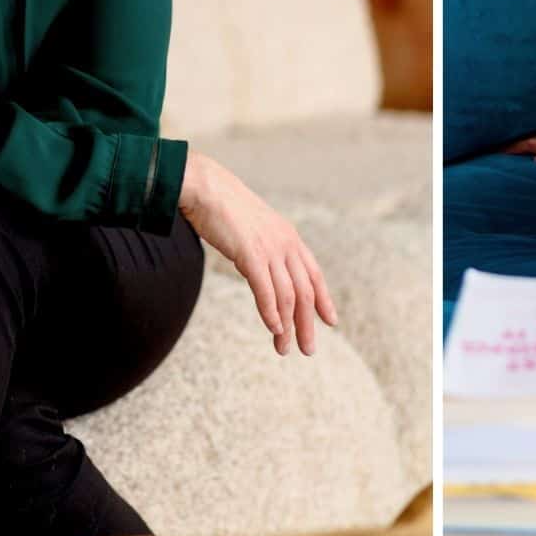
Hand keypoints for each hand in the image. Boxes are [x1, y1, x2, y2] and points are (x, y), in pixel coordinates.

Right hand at [177, 152, 337, 355]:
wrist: (205, 185)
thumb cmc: (222, 206)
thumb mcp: (251, 228)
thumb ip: (260, 249)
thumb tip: (257, 270)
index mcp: (288, 236)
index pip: (313, 273)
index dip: (324, 299)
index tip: (330, 321)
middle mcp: (285, 243)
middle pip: (304, 291)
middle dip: (308, 323)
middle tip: (308, 349)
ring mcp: (269, 248)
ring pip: (287, 296)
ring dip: (287, 326)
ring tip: (285, 348)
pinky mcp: (250, 253)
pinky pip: (265, 289)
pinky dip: (271, 312)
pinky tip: (274, 328)